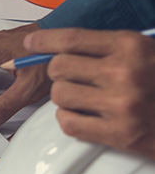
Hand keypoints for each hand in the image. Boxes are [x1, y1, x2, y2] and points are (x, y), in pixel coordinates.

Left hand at [28, 28, 154, 160]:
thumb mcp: (148, 51)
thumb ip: (111, 47)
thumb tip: (60, 46)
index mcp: (132, 46)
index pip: (71, 38)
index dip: (44, 41)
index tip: (30, 45)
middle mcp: (125, 72)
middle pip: (59, 67)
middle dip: (58, 72)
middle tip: (71, 77)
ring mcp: (122, 105)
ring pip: (60, 95)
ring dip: (65, 97)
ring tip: (84, 98)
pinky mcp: (122, 135)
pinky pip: (69, 123)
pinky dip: (71, 120)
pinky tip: (86, 117)